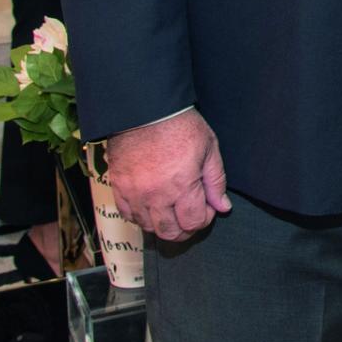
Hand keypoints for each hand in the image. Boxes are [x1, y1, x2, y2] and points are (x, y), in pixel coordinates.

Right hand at [104, 109, 231, 242]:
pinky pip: (127, 215)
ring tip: (172, 209)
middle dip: (185, 229)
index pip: (193, 222)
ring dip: (163, 224)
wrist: (145, 110)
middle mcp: (156, 195)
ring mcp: (135, 193)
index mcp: (182, 185)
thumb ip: (216, 181)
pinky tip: (151, 205)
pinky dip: (140, 216)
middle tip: (190, 215)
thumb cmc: (180, 125)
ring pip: (148, 227)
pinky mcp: (118, 187)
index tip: (206, 208)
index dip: (204, 219)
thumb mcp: (209, 148)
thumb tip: (222, 207)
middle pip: (170, 232)